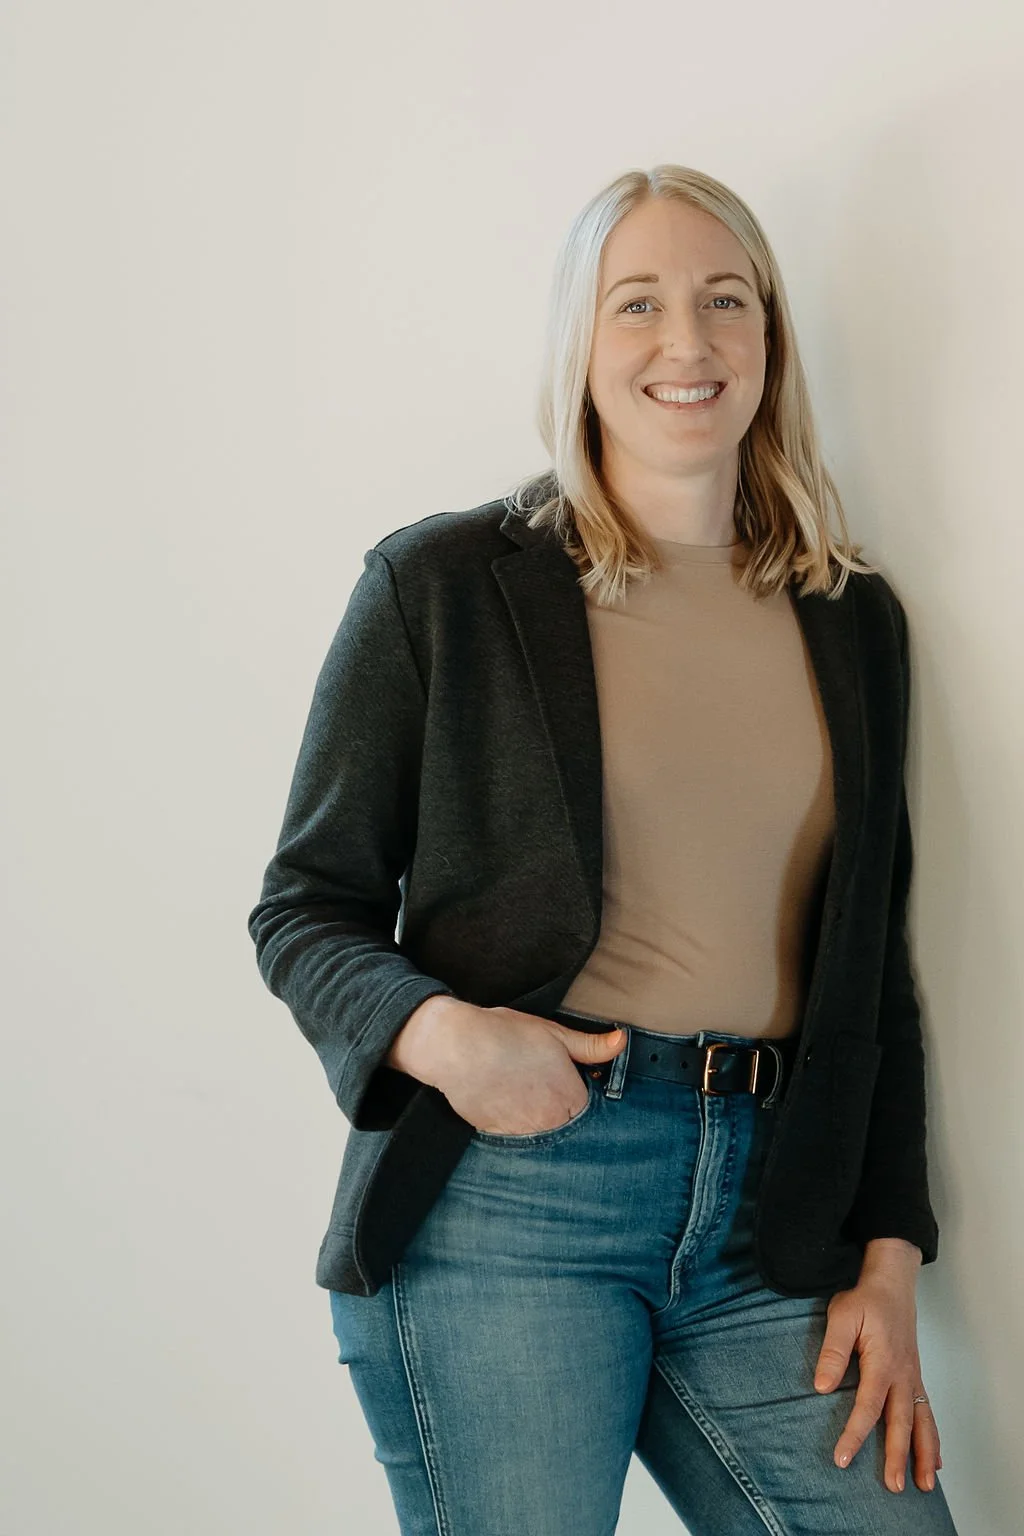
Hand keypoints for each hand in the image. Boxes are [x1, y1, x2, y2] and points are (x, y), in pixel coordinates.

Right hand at [406, 1002, 626, 1135]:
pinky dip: (514, 1126)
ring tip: (524, 1097)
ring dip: (539, 1123)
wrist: (457, 1046)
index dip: (581, 1098)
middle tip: (543, 1091)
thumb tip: (621, 1042)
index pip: (590, 1113)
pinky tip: (507, 1104)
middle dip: (561, 1114)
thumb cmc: (505, 1035)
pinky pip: (515, 1139)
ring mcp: (523, 1133)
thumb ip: (591, 1046)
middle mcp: (550, 1123)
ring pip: (542, 1137)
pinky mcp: (497, 1137)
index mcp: (570, 1098)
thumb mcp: (554, 1033)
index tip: (571, 1087)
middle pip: (568, 1128)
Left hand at [813, 1240, 940, 1494]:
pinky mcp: (915, 1376)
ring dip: (924, 1454)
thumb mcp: (842, 1317)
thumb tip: (821, 1387)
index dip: (854, 1435)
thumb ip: (833, 1351)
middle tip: (894, 1486)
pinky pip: (928, 1412)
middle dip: (897, 1456)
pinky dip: (933, 1437)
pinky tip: (936, 1459)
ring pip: (922, 1421)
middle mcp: (903, 1375)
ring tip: (924, 1484)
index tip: (842, 1459)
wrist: (892, 1281)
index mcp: (883, 1362)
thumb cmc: (866, 1299)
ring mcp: (913, 1377)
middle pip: (901, 1422)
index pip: (867, 1407)